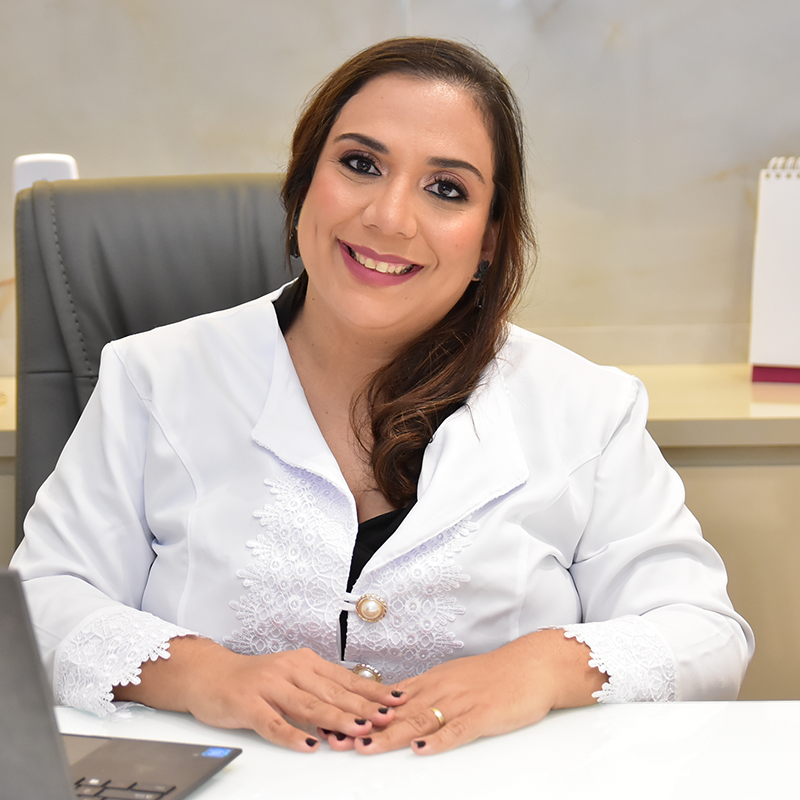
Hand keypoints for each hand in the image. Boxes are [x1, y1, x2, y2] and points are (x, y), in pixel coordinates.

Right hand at [114, 637, 406, 751]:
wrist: (209, 674)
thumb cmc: (254, 680)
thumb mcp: (291, 679)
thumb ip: (318, 692)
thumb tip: (356, 709)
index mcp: (305, 662)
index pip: (345, 679)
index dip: (372, 691)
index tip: (398, 700)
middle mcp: (290, 670)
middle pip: (332, 692)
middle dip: (363, 706)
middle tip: (388, 718)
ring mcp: (269, 686)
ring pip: (309, 706)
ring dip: (336, 720)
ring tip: (359, 731)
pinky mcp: (248, 705)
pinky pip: (273, 723)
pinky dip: (293, 735)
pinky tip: (309, 746)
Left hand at [348, 629, 606, 754]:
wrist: (530, 665)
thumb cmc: (493, 675)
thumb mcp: (453, 678)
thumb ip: (424, 692)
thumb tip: (393, 702)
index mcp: (431, 681)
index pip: (388, 698)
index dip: (360, 711)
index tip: (334, 720)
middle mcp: (440, 689)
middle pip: (395, 711)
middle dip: (364, 726)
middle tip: (336, 739)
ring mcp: (460, 702)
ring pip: (419, 720)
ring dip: (389, 735)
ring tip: (364, 747)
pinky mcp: (482, 715)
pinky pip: (456, 730)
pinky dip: (438, 741)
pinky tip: (421, 750)